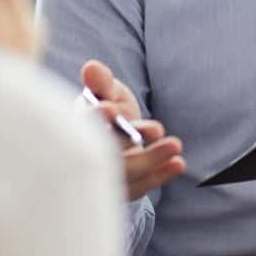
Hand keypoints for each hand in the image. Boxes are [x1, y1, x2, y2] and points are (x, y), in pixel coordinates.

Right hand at [81, 60, 185, 200]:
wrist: (118, 128)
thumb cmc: (108, 104)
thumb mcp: (106, 90)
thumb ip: (101, 81)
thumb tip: (91, 68)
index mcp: (77, 129)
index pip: (80, 127)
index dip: (93, 117)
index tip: (111, 109)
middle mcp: (87, 157)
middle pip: (105, 157)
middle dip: (128, 141)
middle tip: (156, 128)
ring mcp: (105, 175)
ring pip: (125, 174)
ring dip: (151, 159)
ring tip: (176, 145)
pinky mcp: (124, 187)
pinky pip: (140, 186)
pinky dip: (160, 175)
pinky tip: (178, 163)